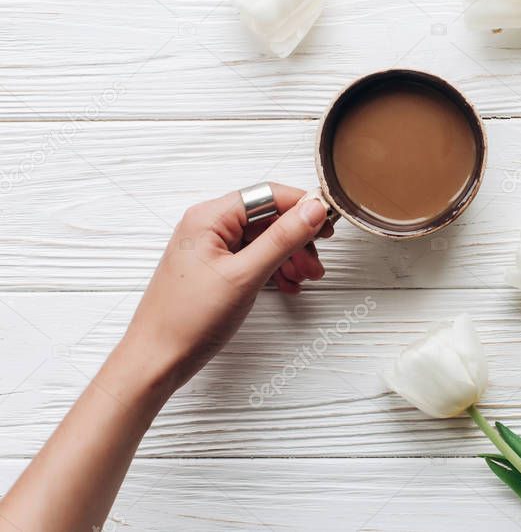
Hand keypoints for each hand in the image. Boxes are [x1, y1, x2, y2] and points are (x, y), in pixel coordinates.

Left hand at [120, 183, 331, 394]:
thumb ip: (283, 239)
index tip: (327, 224)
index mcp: (209, 218)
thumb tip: (313, 209)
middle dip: (297, 239)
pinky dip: (274, 268)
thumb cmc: (187, 320)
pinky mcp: (215, 268)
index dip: (302, 207)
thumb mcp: (245, 275)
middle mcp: (208, 226)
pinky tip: (287, 285)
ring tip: (305, 278)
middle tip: (316, 261)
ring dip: (289, 256)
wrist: (157, 360)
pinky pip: (253, 257)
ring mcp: (210, 248)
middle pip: (268, 217)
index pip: (268, 195)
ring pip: (264, 239)